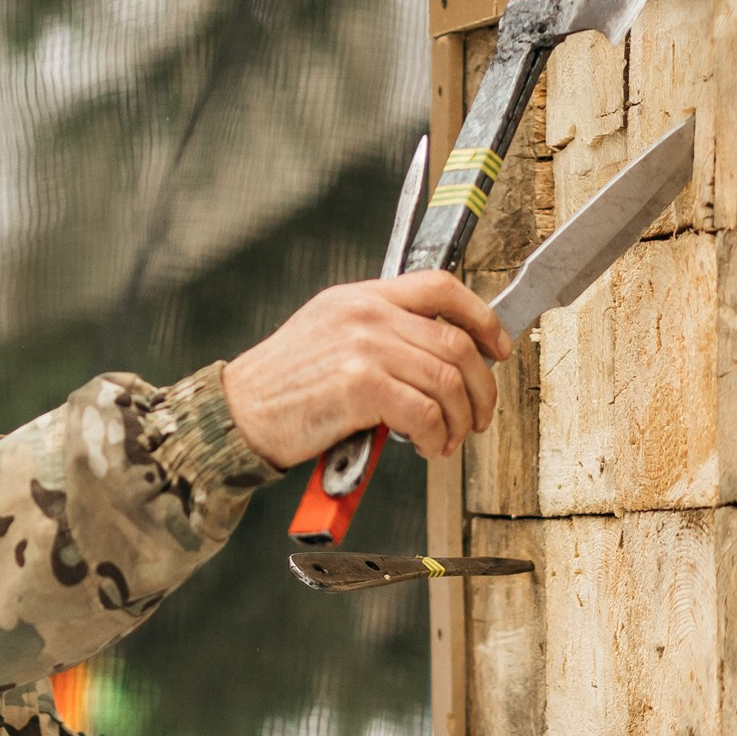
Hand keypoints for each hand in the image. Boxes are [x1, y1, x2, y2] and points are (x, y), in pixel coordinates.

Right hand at [220, 271, 511, 469]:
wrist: (239, 412)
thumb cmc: (282, 385)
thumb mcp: (329, 335)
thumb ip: (379, 333)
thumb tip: (437, 361)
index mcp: (361, 296)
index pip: (441, 287)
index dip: (482, 318)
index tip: (497, 348)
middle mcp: (366, 313)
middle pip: (456, 343)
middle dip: (481, 388)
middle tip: (477, 417)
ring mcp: (364, 346)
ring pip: (448, 382)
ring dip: (459, 420)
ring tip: (448, 440)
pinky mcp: (360, 385)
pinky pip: (425, 413)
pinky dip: (436, 437)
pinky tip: (428, 448)